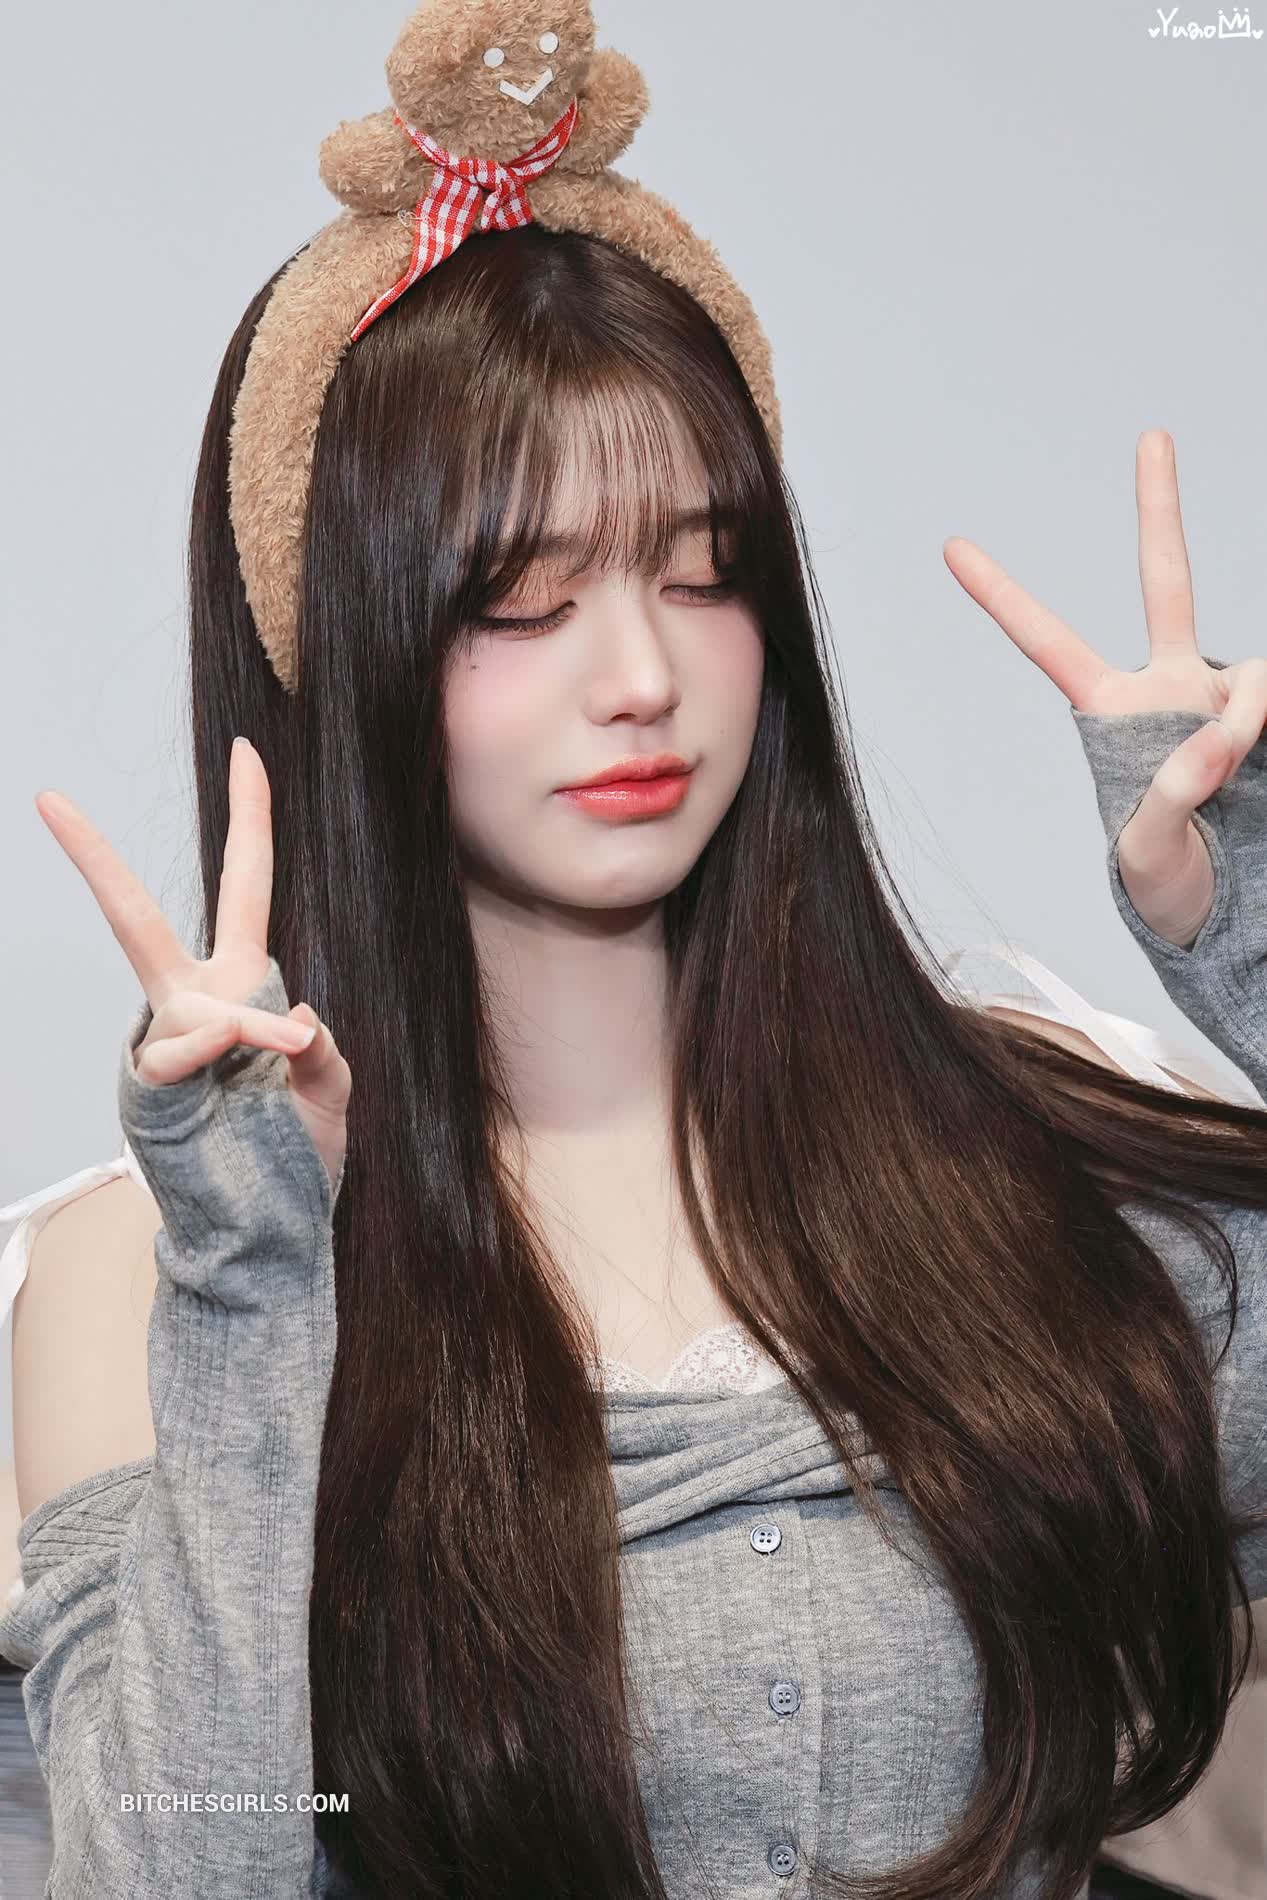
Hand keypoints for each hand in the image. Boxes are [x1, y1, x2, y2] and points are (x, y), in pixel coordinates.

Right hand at [34, 736, 350, 1190]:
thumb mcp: (333, 1085)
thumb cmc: (300, 1157)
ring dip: (254, 1033)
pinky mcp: (154, 1091)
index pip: (245, 884)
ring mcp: (170, 1047)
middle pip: (137, 918)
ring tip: (290, 1063)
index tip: (248, 751)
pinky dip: (225, 1052)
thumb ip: (320, 1044)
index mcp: (244, 986)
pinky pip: (183, 1050)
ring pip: (197, 1002)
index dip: (249, 818)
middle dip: (95, 862)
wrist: (273, 1234)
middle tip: (52, 802)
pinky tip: (246, 1065)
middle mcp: (197, 1004)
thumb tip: (291, 1016)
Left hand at [942, 429, 1266, 948]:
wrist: (1231, 903)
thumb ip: (1175, 794)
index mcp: (1112, 711)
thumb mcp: (1146, 855)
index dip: (1002, 596)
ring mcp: (1223, 690)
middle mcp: (1170, 684)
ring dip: (1249, 719)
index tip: (950, 545)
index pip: (1048, 642)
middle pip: (1166, 580)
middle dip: (1161, 507)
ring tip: (1238, 776)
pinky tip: (1258, 757)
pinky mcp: (1264, 705)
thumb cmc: (1166, 883)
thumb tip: (1220, 731)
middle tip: (1152, 436)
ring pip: (1253, 673)